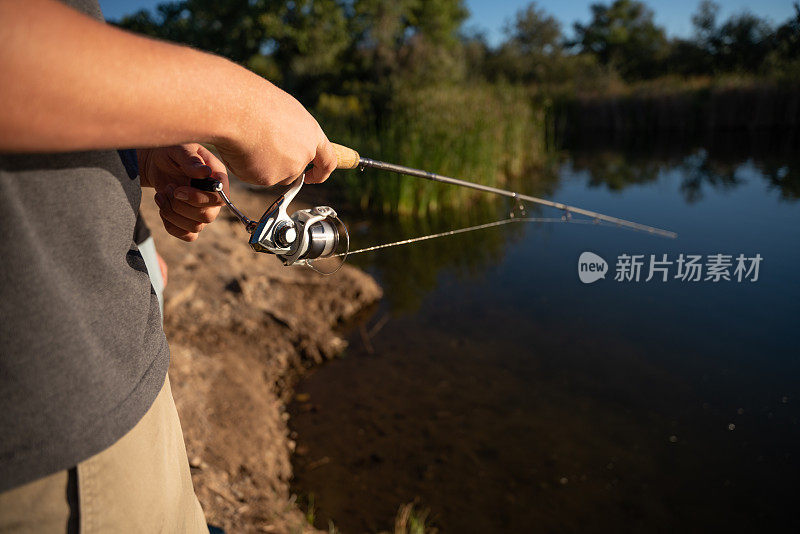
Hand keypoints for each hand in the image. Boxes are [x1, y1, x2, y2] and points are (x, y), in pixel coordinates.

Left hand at [138, 144, 228, 241]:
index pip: (220, 199)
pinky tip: (163, 208)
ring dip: (173, 214)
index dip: (199, 199)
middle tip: (168, 189)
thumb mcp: (179, 149)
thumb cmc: (171, 152)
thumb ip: (190, 159)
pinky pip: (188, 236)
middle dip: (181, 206)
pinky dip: (172, 226)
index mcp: (217, 178)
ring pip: (196, 227)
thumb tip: (204, 172)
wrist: (156, 162)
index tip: (178, 190)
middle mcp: (213, 197)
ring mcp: (203, 211)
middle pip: (208, 216)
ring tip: (161, 195)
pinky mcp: (190, 220)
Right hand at [214, 79, 337, 186]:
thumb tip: (279, 144)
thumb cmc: (255, 102)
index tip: (313, 177)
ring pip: (273, 174)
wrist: (236, 109)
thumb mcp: (281, 111)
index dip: (321, 172)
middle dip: (279, 166)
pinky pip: (254, 176)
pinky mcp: (268, 178)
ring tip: (246, 139)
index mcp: (312, 134)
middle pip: (294, 171)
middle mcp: (304, 154)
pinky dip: (244, 166)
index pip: (328, 161)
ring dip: (260, 164)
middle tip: (259, 151)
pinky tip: (239, 148)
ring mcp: (287, 169)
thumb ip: (288, 132)